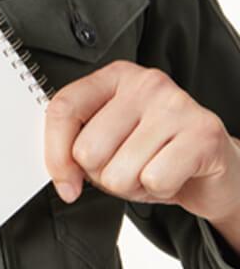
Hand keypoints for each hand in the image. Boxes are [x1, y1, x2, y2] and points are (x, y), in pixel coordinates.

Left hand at [43, 60, 239, 229]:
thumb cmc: (155, 153)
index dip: (55, 154)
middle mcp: (145, 83)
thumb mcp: (107, 143)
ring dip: (132, 185)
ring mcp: (176, 104)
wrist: (213, 167)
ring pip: (118, 172)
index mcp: (113, 78)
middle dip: (102, 174)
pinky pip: (154, 180)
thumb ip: (74, 148)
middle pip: (87, 149)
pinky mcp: (203, 132)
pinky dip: (159, 190)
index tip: (65, 182)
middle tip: (127, 167)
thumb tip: (63, 178)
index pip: (63, 109)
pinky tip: (173, 175)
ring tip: (151, 170)